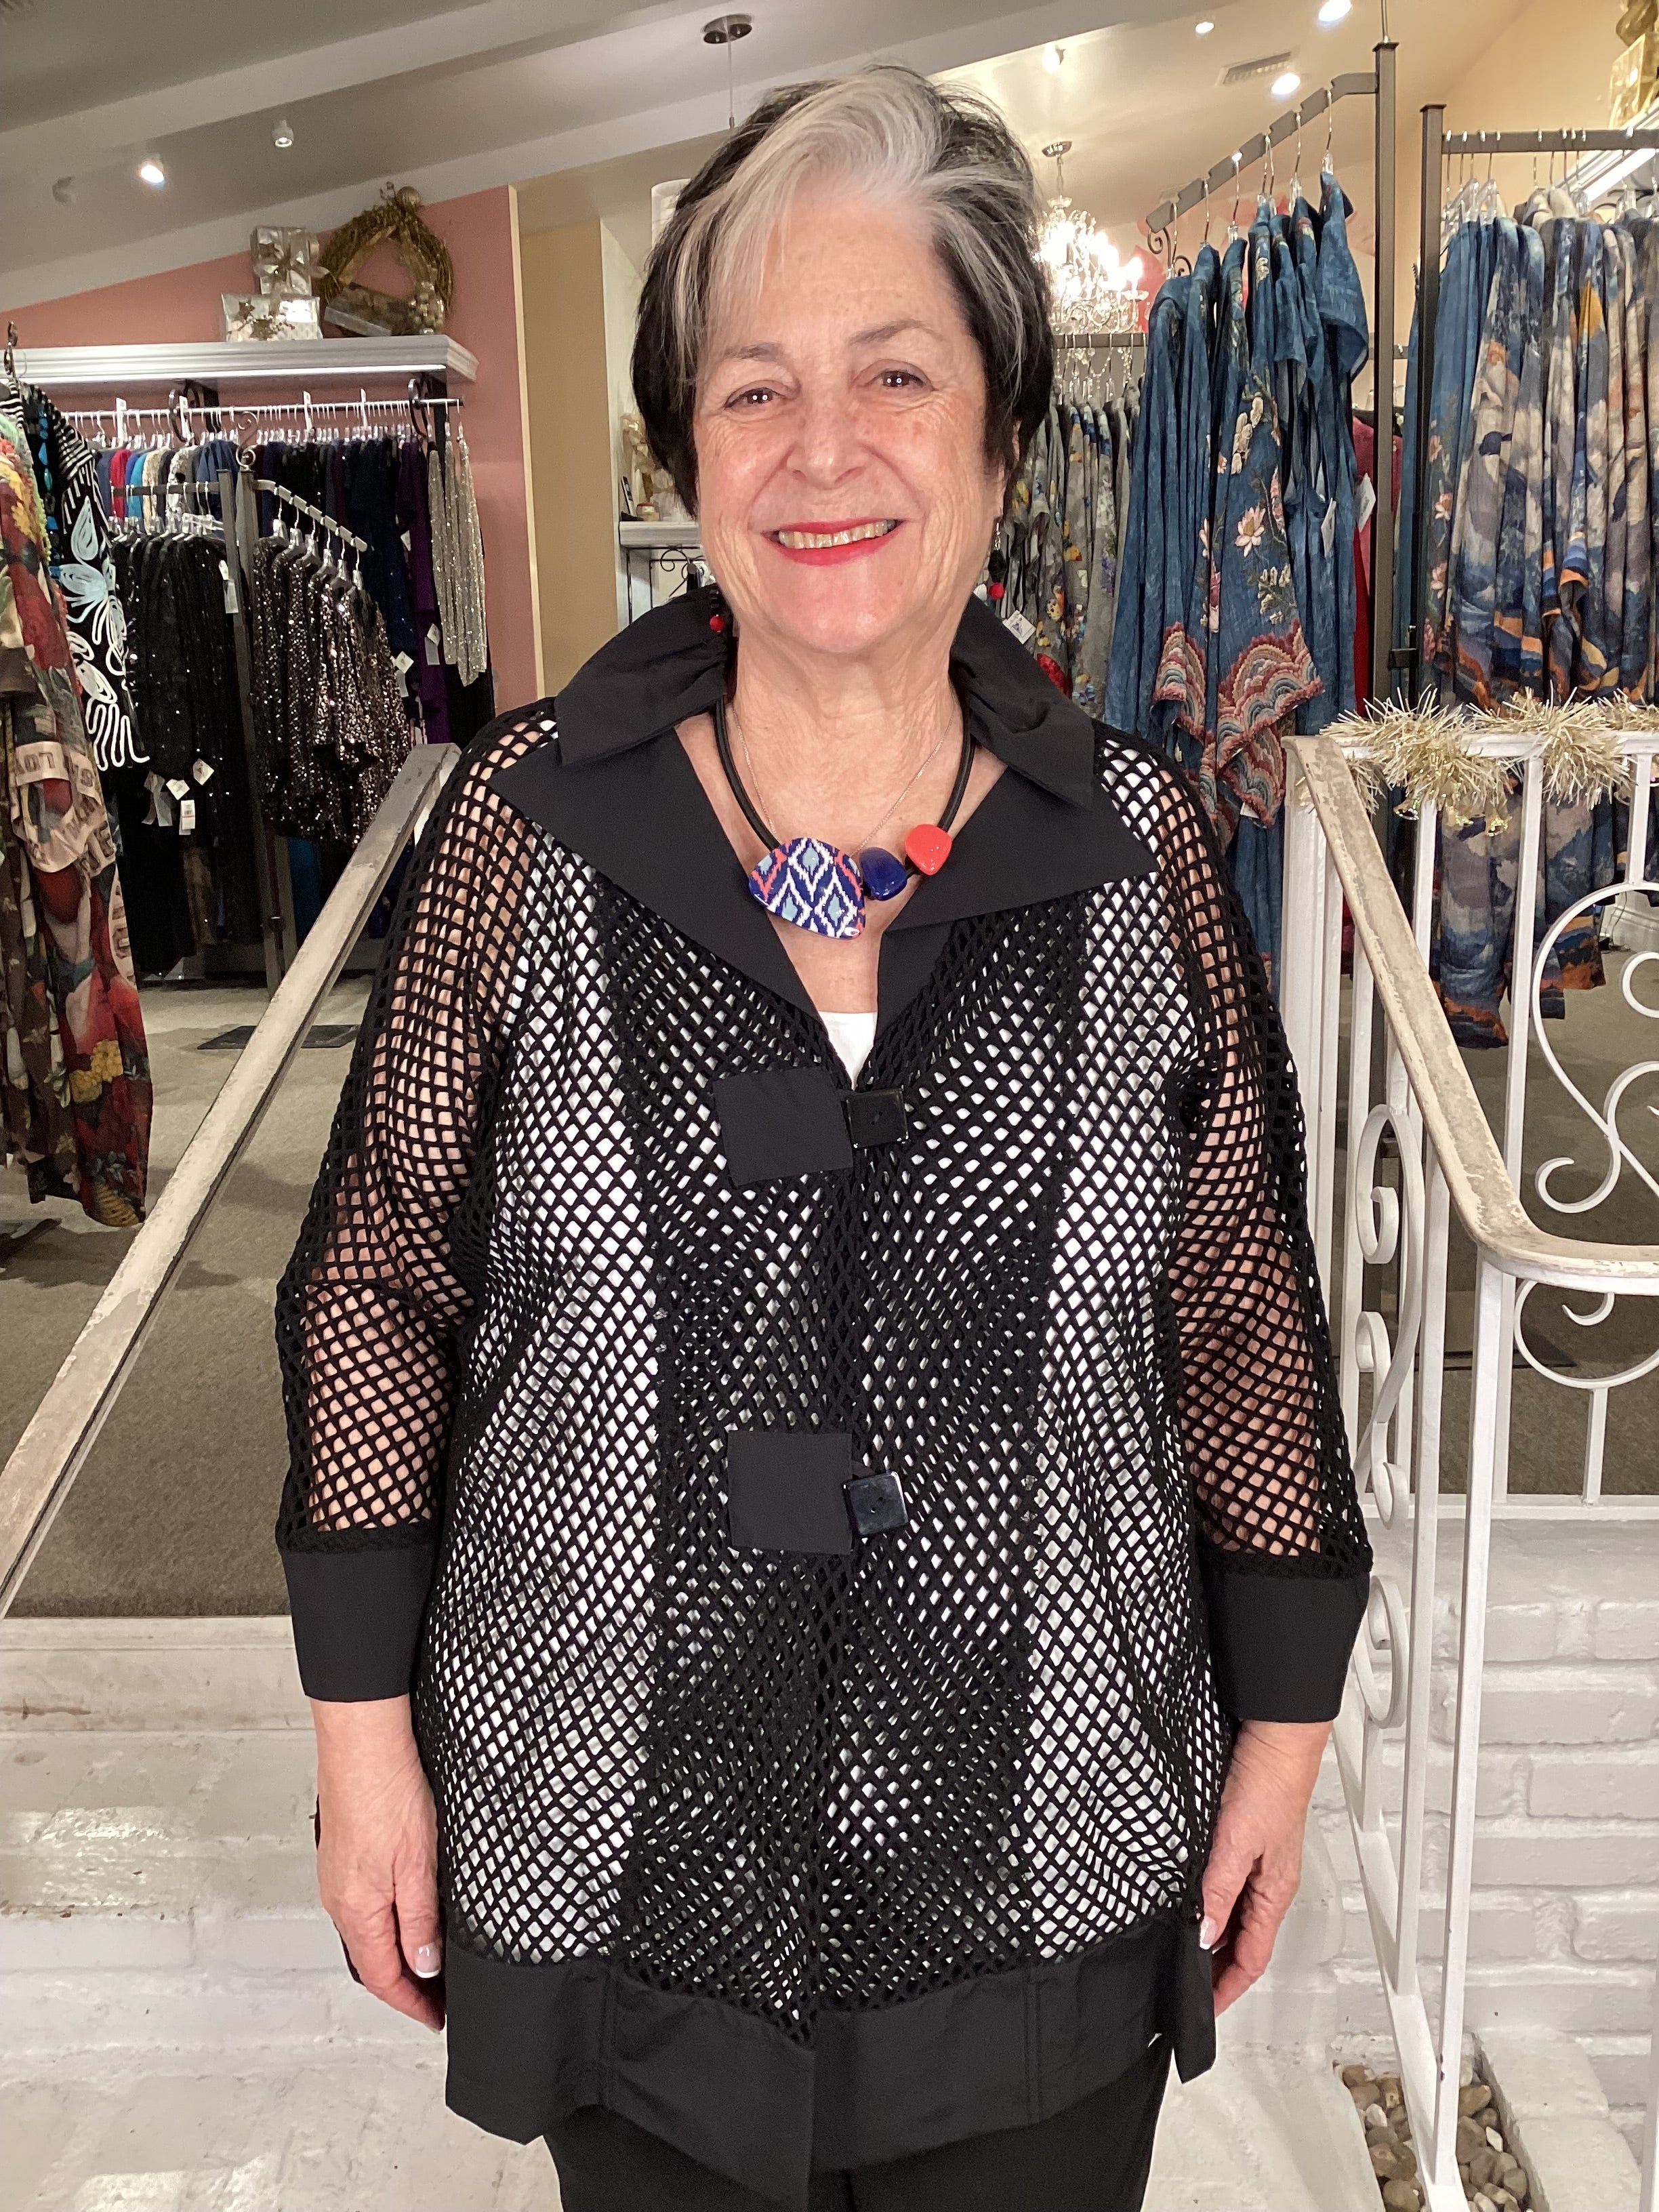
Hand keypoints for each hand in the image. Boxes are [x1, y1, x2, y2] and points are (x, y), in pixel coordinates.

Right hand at [312, 1695, 443, 2030]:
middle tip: (434, 1999)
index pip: (384, 1977)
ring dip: (393, 1954)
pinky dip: (384, 1924)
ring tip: (424, 1964)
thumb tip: (424, 1965)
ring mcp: (338, 1875)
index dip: (412, 2002)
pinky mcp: (342, 1854)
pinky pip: (362, 1905)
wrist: (362, 1741)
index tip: (435, 2018)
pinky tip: (403, 1915)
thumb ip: (420, 1919)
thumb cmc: (388, 1793)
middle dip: (402, 1985)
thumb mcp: (418, 1864)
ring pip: (366, 1932)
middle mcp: (340, 1898)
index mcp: (358, 1909)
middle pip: (371, 1959)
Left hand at [1199, 1718, 1329, 2013]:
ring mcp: (1258, 1862)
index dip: (1226, 1988)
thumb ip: (1217, 1891)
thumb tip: (1202, 1935)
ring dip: (1214, 1938)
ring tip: (1184, 1953)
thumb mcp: (1235, 1843)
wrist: (1276, 1736)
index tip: (1203, 2010)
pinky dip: (1212, 1905)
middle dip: (1218, 1971)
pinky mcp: (1246, 1840)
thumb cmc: (1269, 1783)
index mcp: (1274, 1893)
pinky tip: (1194, 1901)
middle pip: (1244, 1943)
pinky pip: (1229, 1888)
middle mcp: (1269, 1883)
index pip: (1251, 1959)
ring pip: (1236, 1917)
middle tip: (1187, 1989)